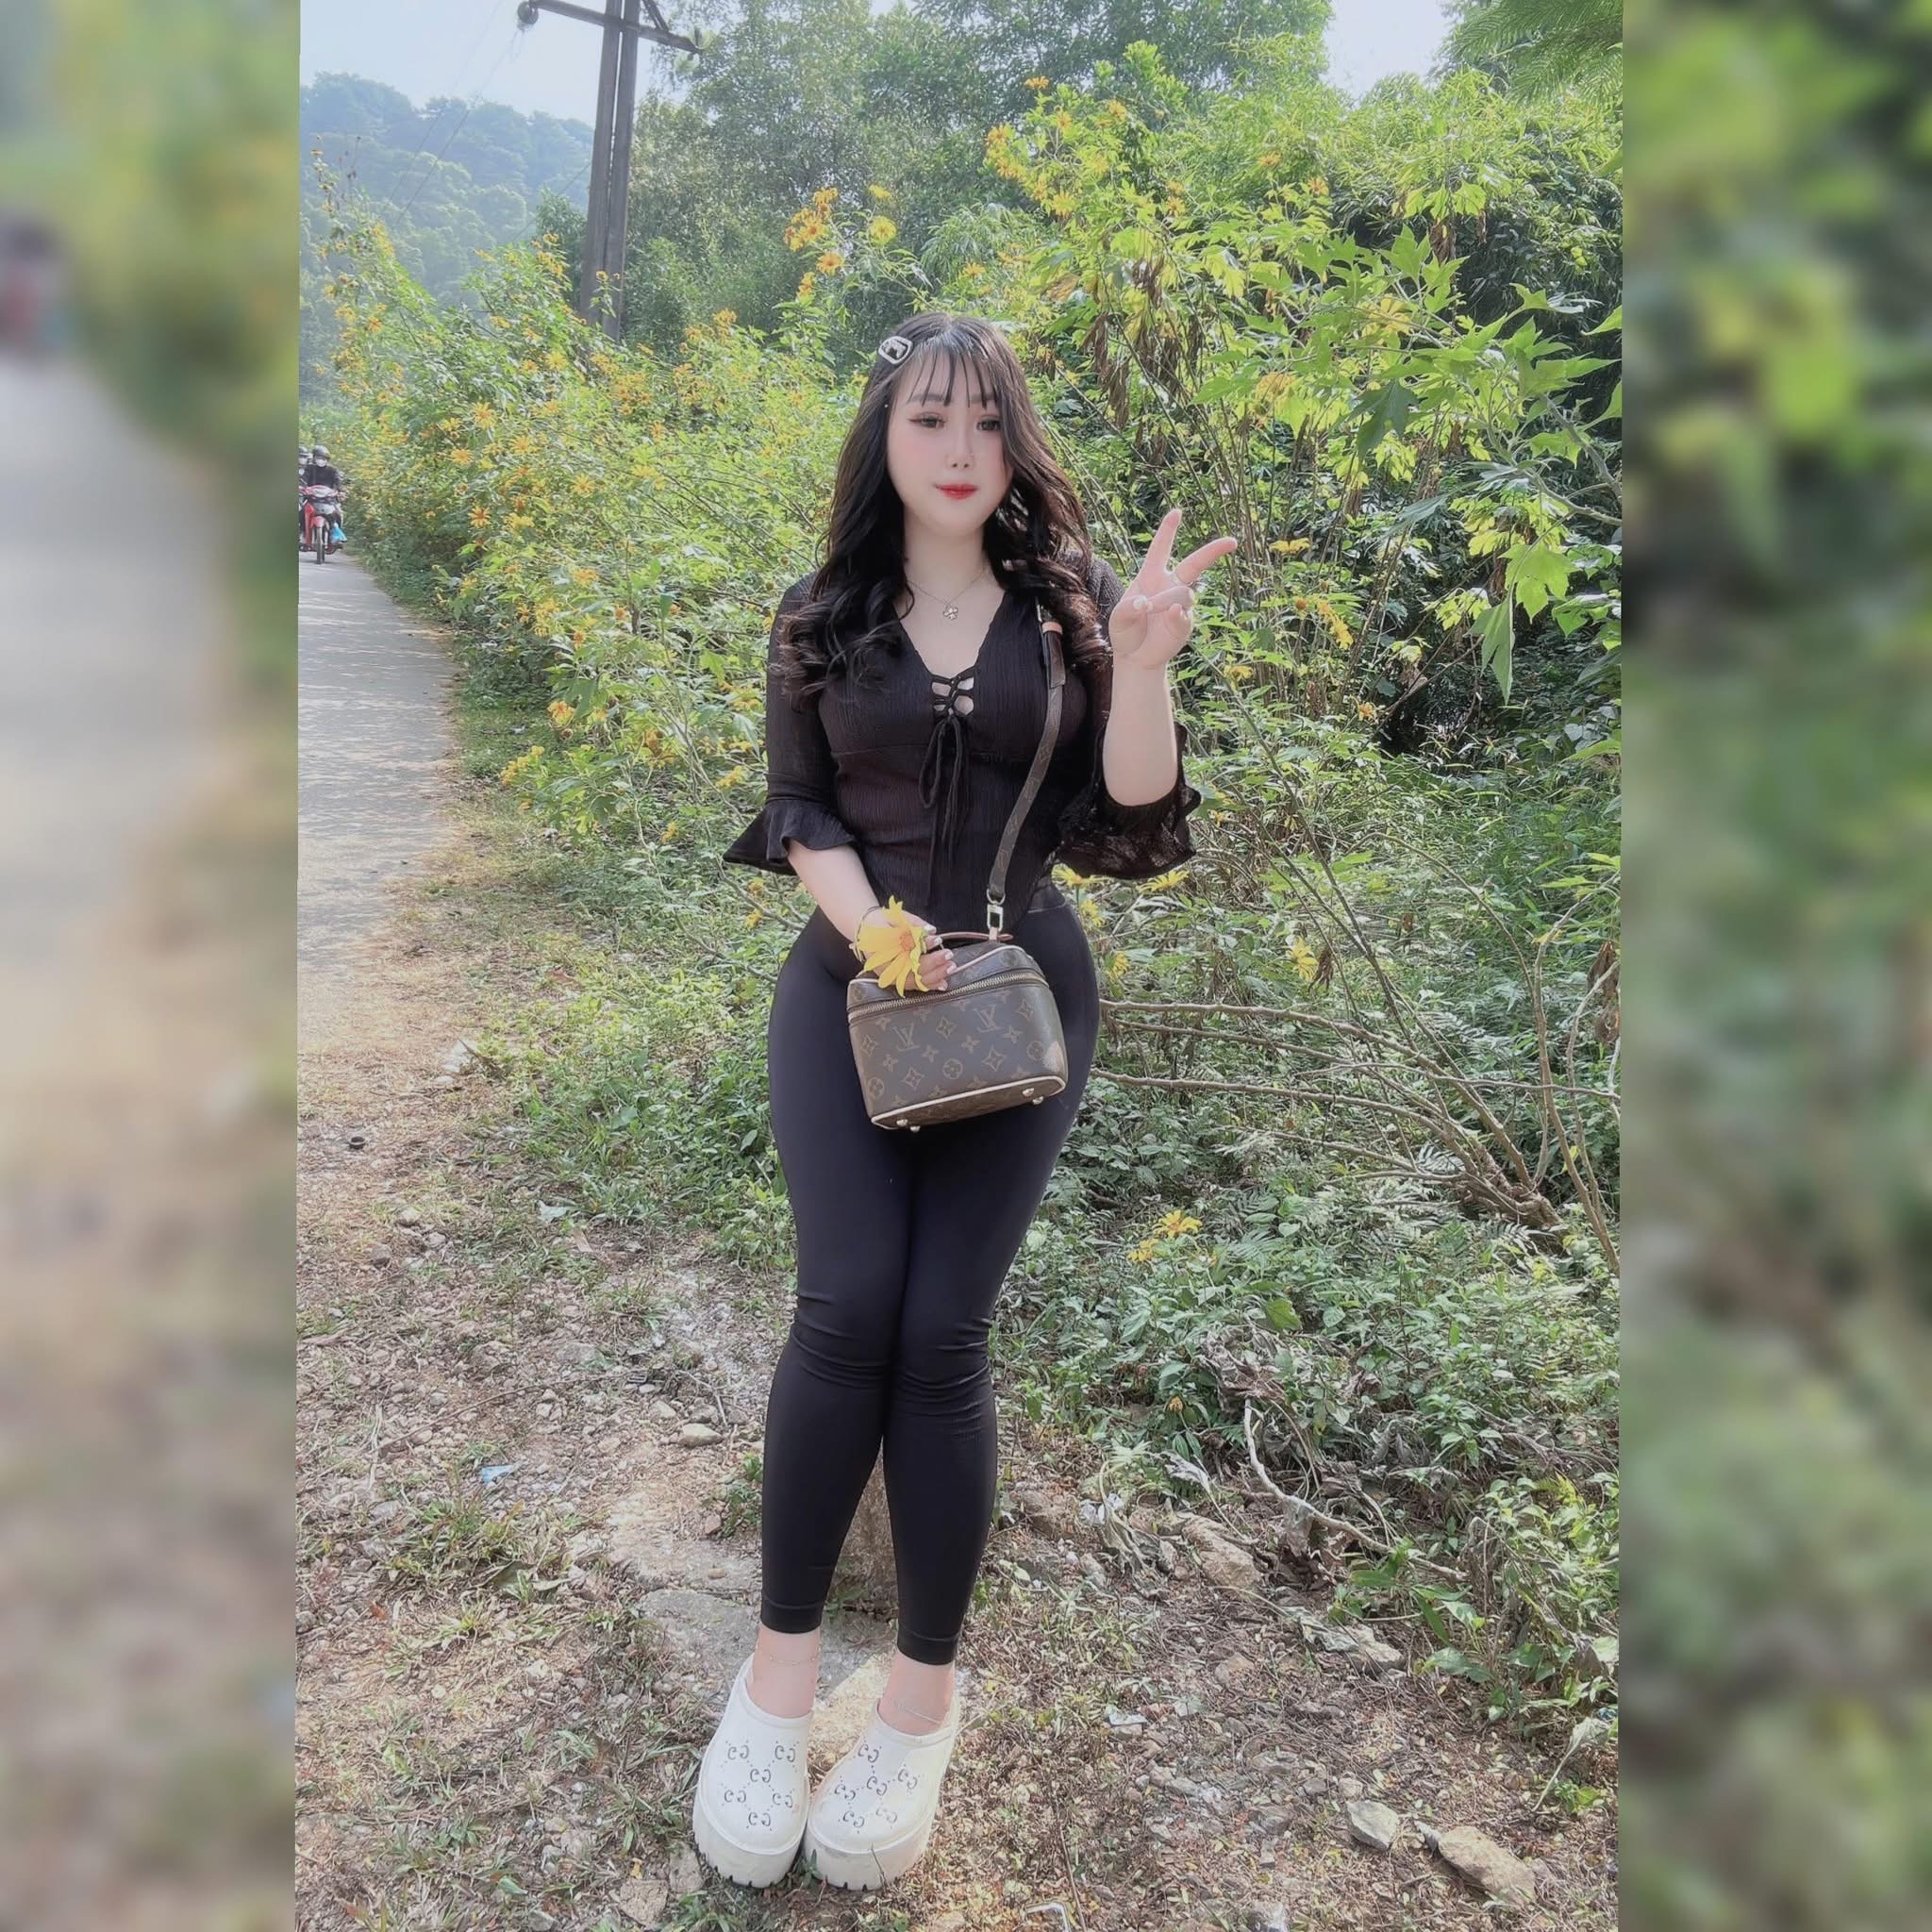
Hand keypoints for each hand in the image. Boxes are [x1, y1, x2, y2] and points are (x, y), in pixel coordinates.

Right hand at [855, 906, 955, 990]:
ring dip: (935, 976)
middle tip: (948, 954)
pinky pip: (915, 985)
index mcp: (881, 950)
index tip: (936, 939)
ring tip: (950, 967)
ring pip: (915, 981)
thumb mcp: (895, 918)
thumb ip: (914, 923)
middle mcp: (886, 967)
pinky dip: (930, 985)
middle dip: (933, 963)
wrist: (866, 931)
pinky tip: (943, 983)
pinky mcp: (898, 979)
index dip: (922, 945)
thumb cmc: (881, 922)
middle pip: (912, 969)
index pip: (905, 950)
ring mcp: (892, 975)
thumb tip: (931, 931)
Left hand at [1106, 509, 1239, 673]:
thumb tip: (1146, 603)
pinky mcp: (1185, 623)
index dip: (1168, 531)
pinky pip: (1185, 615)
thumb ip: (1127, 608)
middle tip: (1231, 542)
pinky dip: (1176, 614)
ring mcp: (1180, 604)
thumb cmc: (1125, 631)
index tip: (1176, 512)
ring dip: (1164, 600)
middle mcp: (1169, 586)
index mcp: (1150, 576)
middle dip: (1213, 551)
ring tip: (1148, 610)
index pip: (1161, 549)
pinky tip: (1170, 616)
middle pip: (1195, 564)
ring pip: (1183, 593)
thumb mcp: (1118, 617)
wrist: (1134, 657)